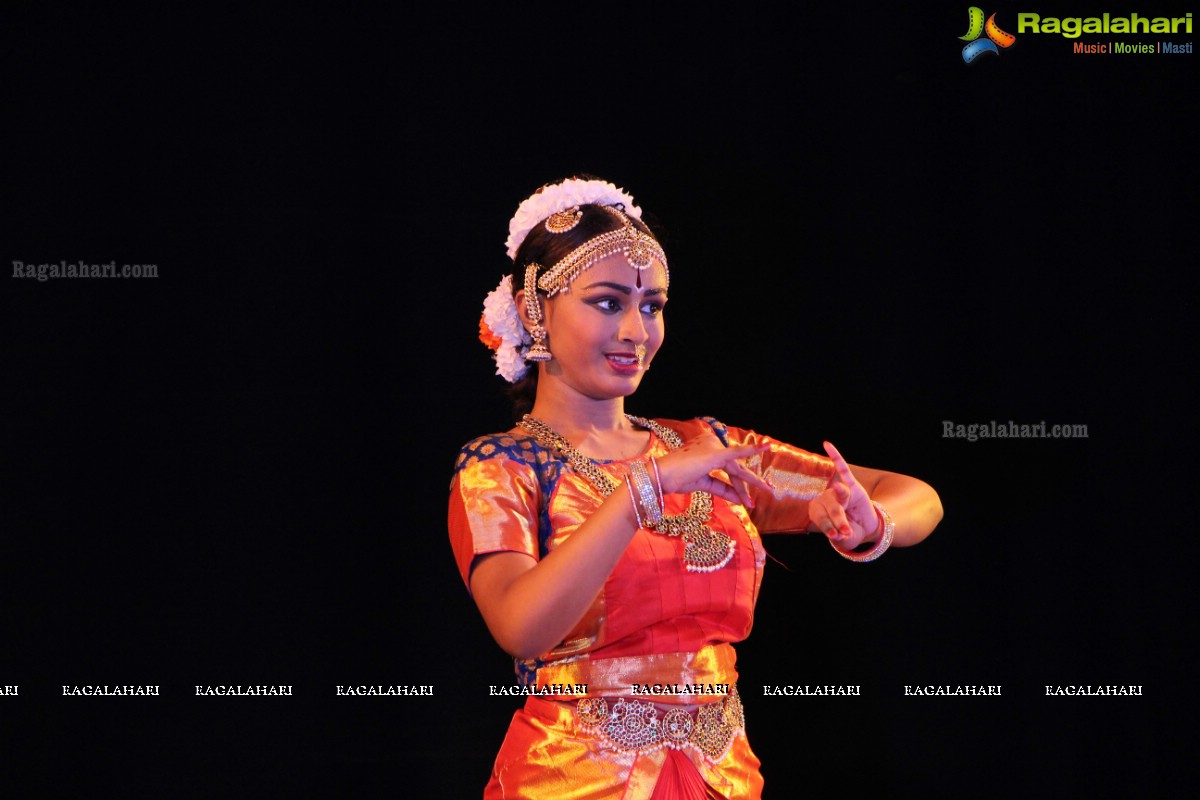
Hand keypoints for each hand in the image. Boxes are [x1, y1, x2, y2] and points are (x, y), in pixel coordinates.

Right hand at [654, 427, 771, 507]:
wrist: (661, 477)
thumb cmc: (677, 479)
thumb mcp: (704, 484)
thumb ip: (723, 489)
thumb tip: (741, 500)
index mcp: (708, 448)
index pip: (729, 467)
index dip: (737, 484)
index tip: (746, 498)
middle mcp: (712, 443)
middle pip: (734, 468)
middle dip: (747, 484)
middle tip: (769, 489)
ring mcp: (714, 447)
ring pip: (736, 468)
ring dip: (749, 483)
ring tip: (768, 489)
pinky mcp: (715, 454)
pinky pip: (736, 453)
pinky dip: (752, 449)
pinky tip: (766, 446)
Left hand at [809, 441, 879, 549]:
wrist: (865, 528)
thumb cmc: (850, 533)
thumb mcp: (845, 539)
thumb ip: (841, 537)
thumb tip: (840, 532)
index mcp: (818, 513)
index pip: (820, 518)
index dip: (827, 527)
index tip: (835, 536)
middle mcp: (825, 500)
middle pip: (832, 508)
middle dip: (839, 521)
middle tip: (846, 532)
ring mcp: (839, 492)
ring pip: (840, 497)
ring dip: (843, 510)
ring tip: (845, 520)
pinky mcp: (853, 486)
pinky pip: (843, 469)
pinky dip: (836, 457)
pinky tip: (827, 445)